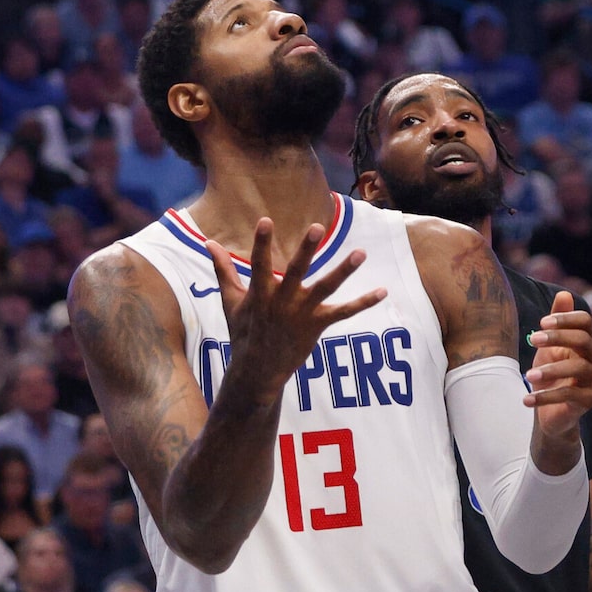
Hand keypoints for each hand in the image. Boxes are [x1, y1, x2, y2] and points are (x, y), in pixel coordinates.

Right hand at [215, 216, 380, 405]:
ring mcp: (301, 314)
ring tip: (361, 253)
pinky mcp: (317, 325)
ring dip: (343, 270)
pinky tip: (383, 291)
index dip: (262, 243)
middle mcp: (282, 301)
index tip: (265, 220)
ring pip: (326, 289)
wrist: (257, 370)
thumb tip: (208, 242)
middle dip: (306, 250)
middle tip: (317, 227)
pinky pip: (344, 312)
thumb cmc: (243, 331)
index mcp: (261, 293)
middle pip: (296, 272)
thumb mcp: (231, 301)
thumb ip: (224, 270)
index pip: (259, 264)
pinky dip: (364, 303)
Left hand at [525, 290, 591, 442]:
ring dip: (550, 370)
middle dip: (557, 337)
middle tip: (532, 340)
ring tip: (528, 375)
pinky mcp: (589, 401)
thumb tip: (563, 292)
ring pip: (578, 368)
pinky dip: (545, 397)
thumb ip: (556, 322)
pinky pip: (569, 395)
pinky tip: (526, 399)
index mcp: (588, 342)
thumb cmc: (550, 374)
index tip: (542, 322)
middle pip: (583, 339)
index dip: (566, 318)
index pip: (585, 322)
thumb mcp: (548, 347)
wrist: (550, 411)